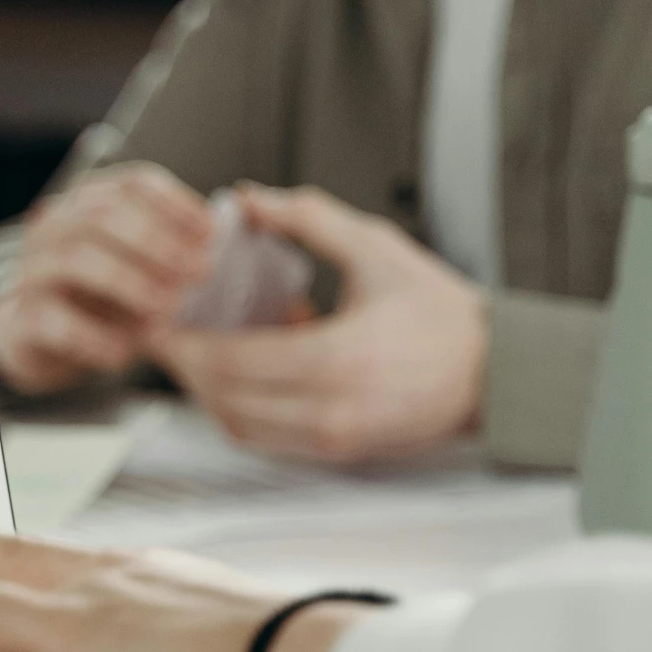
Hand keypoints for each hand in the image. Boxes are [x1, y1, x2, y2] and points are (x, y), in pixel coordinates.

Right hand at [0, 162, 211, 393]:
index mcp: (89, 203)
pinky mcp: (22, 317)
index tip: (211, 231)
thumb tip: (221, 242)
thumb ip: (170, 249)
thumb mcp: (135, 264)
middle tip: (199, 272)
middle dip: (158, 242)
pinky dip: (95, 337)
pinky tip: (125, 352)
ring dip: (129, 282)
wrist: (39, 338)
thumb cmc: (98, 296)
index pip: (132, 185)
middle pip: (103, 216)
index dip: (174, 204)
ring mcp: (33, 271)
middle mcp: (56, 228)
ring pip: (76, 260)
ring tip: (167, 309)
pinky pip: (56, 321)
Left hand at [148, 186, 486, 464]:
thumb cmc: (439, 310)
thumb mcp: (376, 248)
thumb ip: (307, 219)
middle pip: (225, 399)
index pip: (232, 360)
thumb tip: (246, 197)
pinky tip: (242, 372)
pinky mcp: (338, 453)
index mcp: (336, 360)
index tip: (156, 318)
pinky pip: (267, 438)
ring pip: (239, 426)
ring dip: (209, 392)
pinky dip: (241, 408)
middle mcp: (329, 411)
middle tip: (163, 335)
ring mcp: (333, 440)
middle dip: (186, 368)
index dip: (185, 343)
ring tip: (197, 351)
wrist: (494, 372)